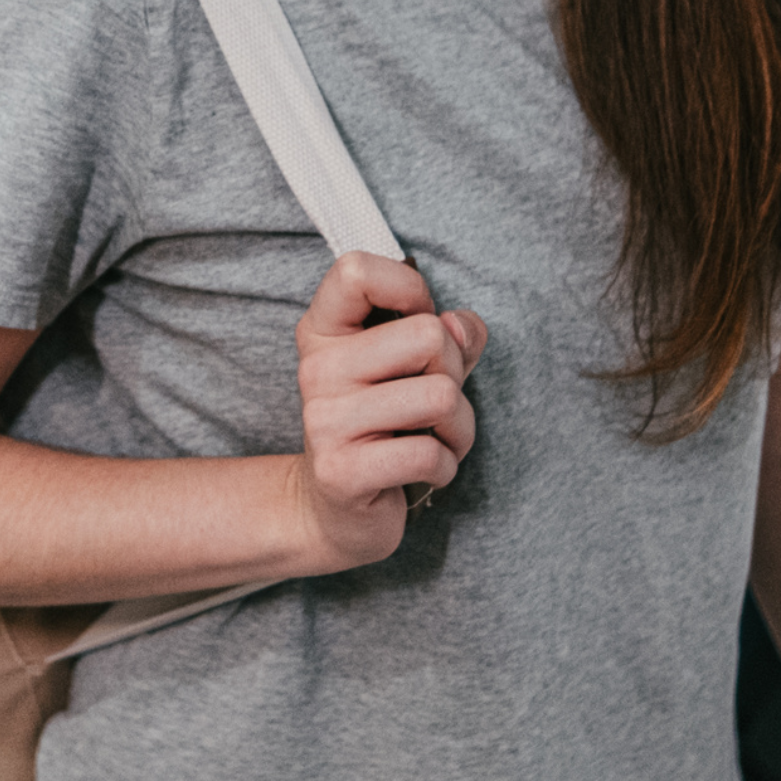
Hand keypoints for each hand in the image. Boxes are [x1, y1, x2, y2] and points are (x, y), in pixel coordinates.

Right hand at [289, 252, 483, 574]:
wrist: (334, 510)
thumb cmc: (384, 427)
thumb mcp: (414, 369)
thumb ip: (448, 336)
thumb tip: (463, 326)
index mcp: (324, 331)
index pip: (355, 270)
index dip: (408, 290)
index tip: (416, 321)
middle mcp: (317, 369)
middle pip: (428, 335)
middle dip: (453, 372)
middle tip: (434, 402)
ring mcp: (325, 421)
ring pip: (441, 396)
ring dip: (459, 427)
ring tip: (437, 439)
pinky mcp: (342, 471)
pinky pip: (430, 453)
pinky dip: (446, 466)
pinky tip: (424, 471)